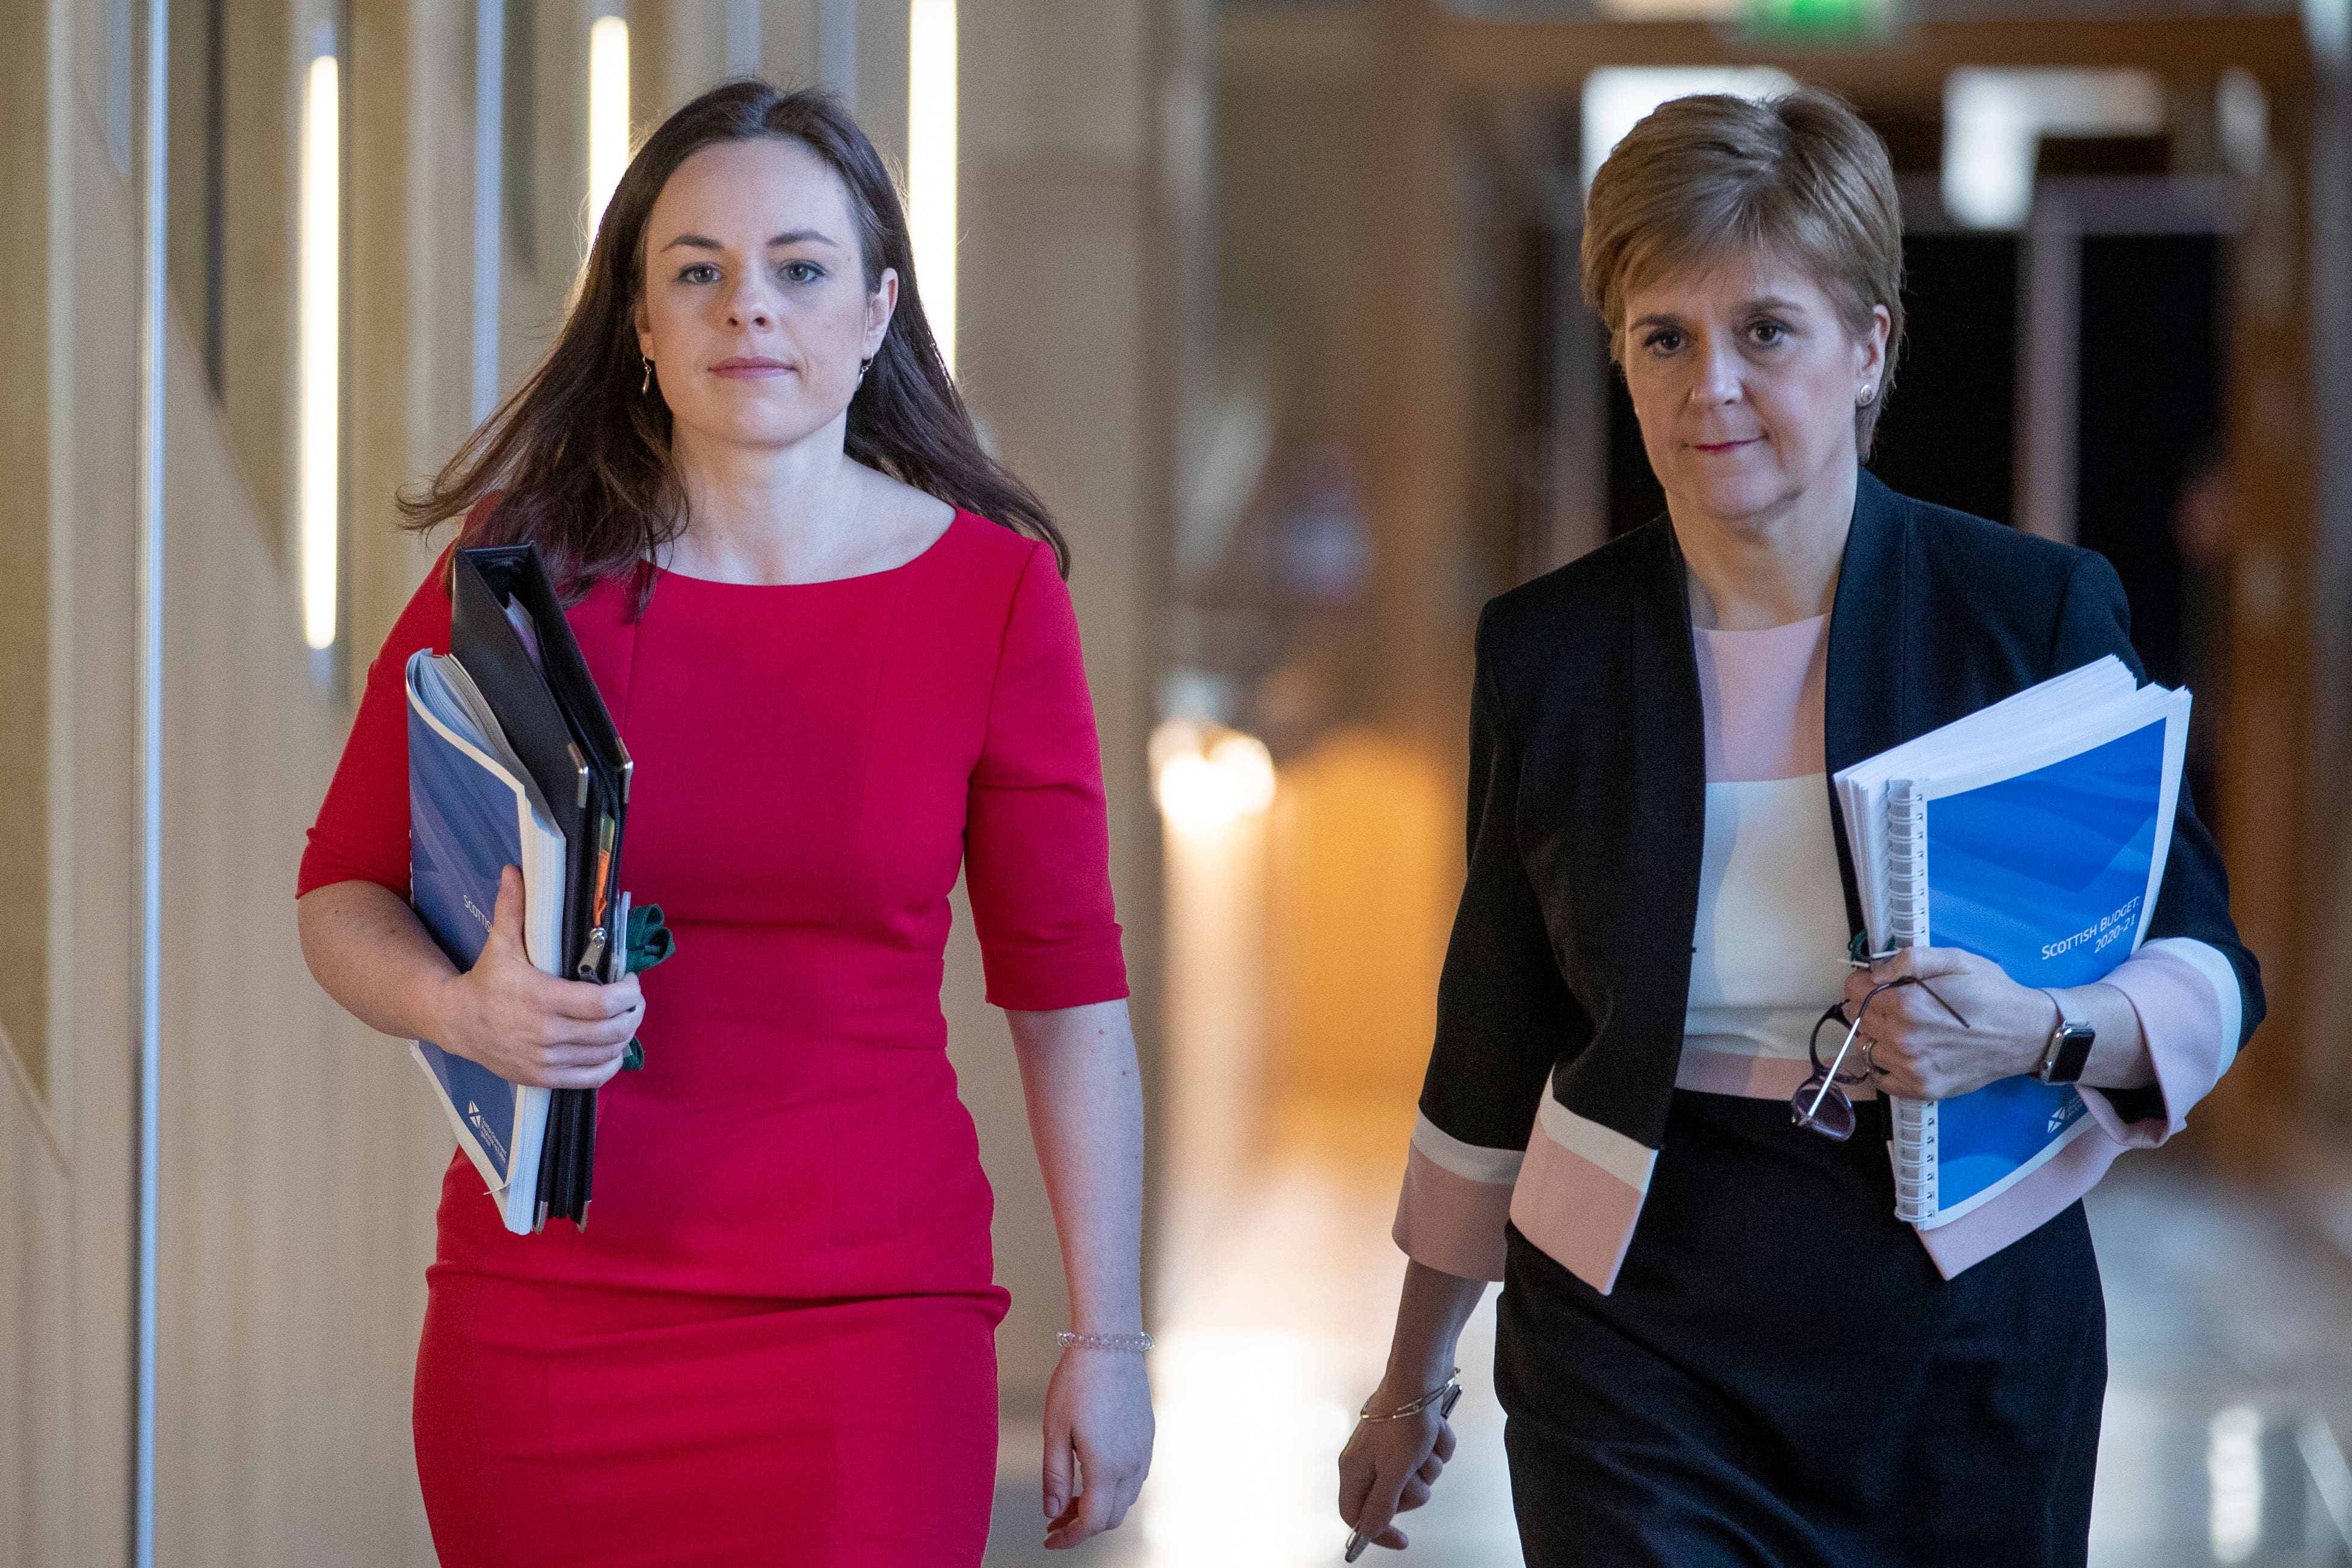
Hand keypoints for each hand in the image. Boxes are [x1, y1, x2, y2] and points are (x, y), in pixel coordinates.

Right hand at [430, 866, 642, 1088]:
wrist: (456, 1022)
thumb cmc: (485, 981)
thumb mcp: (500, 943)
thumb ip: (514, 908)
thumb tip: (515, 870)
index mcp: (542, 999)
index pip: (602, 1003)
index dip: (628, 993)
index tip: (632, 981)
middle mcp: (546, 1034)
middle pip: (610, 1030)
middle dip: (632, 1013)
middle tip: (635, 1000)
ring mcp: (545, 1060)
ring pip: (604, 1054)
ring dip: (624, 1037)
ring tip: (627, 1019)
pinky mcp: (542, 1078)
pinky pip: (590, 1078)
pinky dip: (609, 1064)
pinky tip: (613, 1048)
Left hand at [1040, 1344, 1152, 1548]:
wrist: (1110, 1343)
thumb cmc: (1076, 1383)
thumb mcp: (1055, 1430)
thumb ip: (1054, 1476)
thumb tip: (1051, 1512)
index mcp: (1106, 1467)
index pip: (1091, 1522)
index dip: (1069, 1538)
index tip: (1049, 1539)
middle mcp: (1131, 1465)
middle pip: (1110, 1517)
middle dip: (1081, 1525)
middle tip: (1053, 1518)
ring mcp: (1143, 1451)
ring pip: (1124, 1500)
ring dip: (1098, 1507)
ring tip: (1069, 1497)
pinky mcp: (1148, 1437)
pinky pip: (1134, 1478)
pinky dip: (1112, 1489)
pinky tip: (1092, 1474)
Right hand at [1336, 1379, 1458, 1554]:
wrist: (1421, 1373)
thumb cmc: (1404, 1416)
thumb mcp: (1394, 1469)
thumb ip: (1381, 1504)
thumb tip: (1369, 1529)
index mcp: (1355, 1469)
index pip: (1356, 1516)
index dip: (1377, 1531)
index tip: (1402, 1538)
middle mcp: (1369, 1460)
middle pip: (1393, 1500)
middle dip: (1414, 1488)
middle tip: (1416, 1469)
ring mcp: (1390, 1448)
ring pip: (1417, 1479)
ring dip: (1430, 1464)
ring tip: (1427, 1443)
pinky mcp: (1409, 1437)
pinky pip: (1430, 1458)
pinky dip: (1438, 1448)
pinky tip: (1435, 1432)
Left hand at [1842, 946, 2051, 1099]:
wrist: (2027, 1034)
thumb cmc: (1992, 993)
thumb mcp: (1955, 960)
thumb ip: (1909, 959)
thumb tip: (1874, 972)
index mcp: (1908, 1004)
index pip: (1853, 991)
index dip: (1863, 982)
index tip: (1878, 982)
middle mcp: (1904, 1039)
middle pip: (1857, 1019)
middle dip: (1869, 1006)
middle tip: (1895, 1003)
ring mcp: (1911, 1068)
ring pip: (1866, 1047)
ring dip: (1878, 1035)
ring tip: (1906, 1027)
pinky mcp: (1921, 1089)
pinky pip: (1880, 1077)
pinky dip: (1885, 1064)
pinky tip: (1905, 1051)